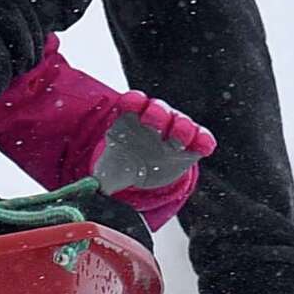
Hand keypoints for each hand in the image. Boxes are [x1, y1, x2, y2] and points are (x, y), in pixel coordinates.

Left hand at [93, 92, 215, 196]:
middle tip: (152, 125)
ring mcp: (175, 131)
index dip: (132, 102)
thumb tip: (88, 192)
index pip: (133, 101)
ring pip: (182, 122)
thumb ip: (100, 179)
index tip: (129, 106)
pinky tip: (203, 149)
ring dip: (181, 128)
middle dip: (156, 114)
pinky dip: (204, 141)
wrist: (145, 170)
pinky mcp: (193, 146)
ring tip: (176, 142)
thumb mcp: (109, 170)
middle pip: (158, 109)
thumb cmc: (123, 163)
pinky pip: (203, 139)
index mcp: (131, 119)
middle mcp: (155, 119)